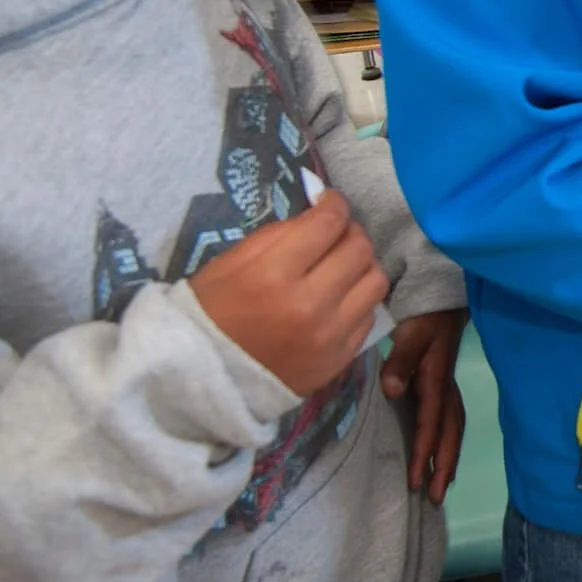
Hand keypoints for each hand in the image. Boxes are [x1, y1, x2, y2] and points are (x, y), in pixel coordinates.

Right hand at [188, 192, 388, 396]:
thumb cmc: (211, 313)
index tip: (329, 201)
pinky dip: (358, 300)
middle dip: (350, 231)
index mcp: (274, 275)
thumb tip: (318, 212)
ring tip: (343, 264)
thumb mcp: (230, 262)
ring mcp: (329, 335)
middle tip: (336, 232)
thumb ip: (278, 234)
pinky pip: (368, 316)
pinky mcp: (340, 359)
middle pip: (359, 249)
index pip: (328, 224)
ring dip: (363, 265)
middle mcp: (309, 304)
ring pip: (375, 281)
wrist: (205, 379)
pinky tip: (339, 298)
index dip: (334, 204)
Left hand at [381, 309, 466, 502]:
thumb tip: (392, 390)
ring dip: (449, 458)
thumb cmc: (424, 317)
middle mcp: (445, 390)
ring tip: (442, 486)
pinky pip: (451, 421)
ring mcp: (447, 388)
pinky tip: (442, 454)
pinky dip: (449, 442)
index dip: (423, 454)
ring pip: (453, 430)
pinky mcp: (443, 385)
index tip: (415, 481)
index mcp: (436, 382)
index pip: (430, 425)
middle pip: (450, 434)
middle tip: (435, 498)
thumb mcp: (410, 334)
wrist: (441, 300)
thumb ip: (401, 361)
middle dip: (444, 466)